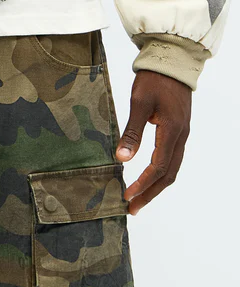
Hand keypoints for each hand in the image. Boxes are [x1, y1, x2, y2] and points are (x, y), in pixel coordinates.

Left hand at [115, 70, 191, 214]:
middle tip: (132, 209)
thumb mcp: (139, 103)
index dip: (142, 184)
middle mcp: (180, 136)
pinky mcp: (178, 131)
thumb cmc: (154, 78)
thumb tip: (122, 158)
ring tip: (138, 201)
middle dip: (150, 194)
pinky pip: (172, 160)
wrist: (172, 59)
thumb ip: (132, 132)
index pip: (158, 167)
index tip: (127, 196)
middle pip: (168, 175)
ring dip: (155, 187)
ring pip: (172, 169)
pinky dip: (160, 175)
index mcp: (172, 131)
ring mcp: (181, 134)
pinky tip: (148, 180)